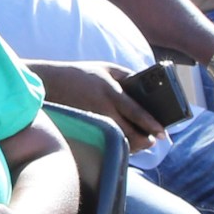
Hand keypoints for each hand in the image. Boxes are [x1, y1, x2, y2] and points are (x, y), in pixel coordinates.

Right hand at [38, 62, 167, 150]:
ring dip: (133, 146)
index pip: (136, 112)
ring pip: (119, 142)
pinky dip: (118, 144)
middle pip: (130, 134)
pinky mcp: (86, 129)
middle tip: (154, 141)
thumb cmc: (82, 74)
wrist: (51, 83)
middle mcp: (103, 110)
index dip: (152, 125)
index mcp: (111, 93)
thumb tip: (149, 86)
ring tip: (142, 143)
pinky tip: (125, 142)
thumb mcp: (107, 68)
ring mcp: (94, 122)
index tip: (163, 133)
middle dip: (145, 141)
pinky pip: (106, 142)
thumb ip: (129, 75)